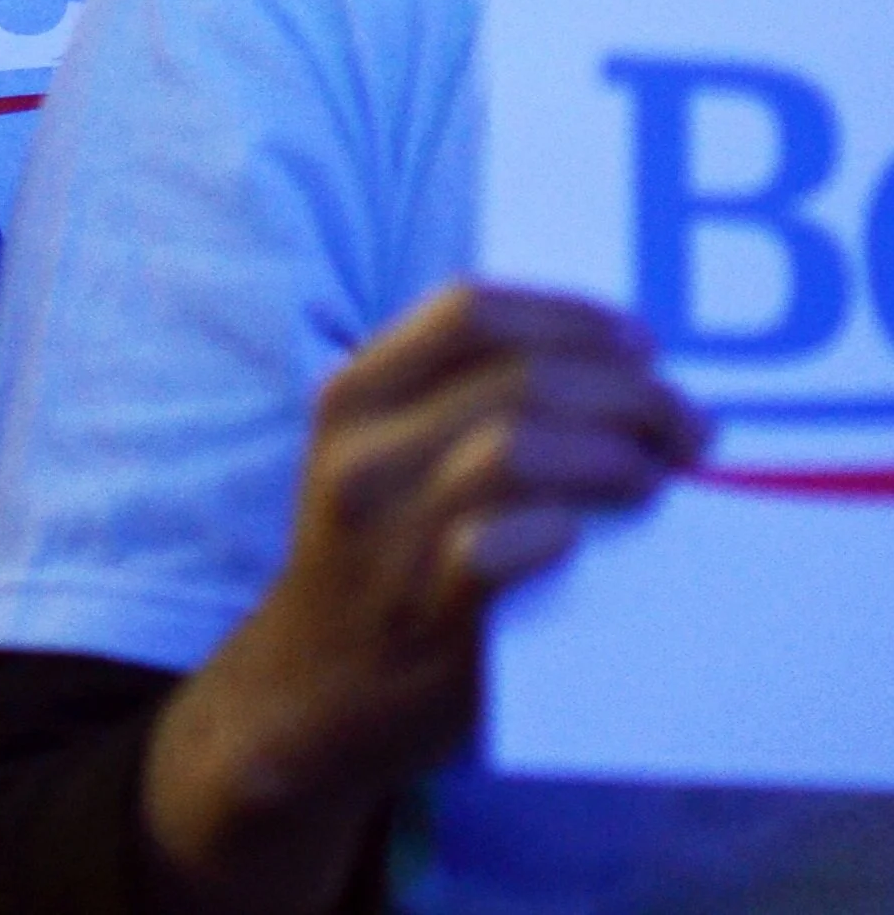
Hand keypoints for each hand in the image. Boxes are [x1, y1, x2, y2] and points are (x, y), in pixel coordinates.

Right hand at [143, 284, 703, 914]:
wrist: (314, 690)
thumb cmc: (377, 558)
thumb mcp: (382, 456)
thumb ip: (458, 403)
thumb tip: (607, 366)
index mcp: (358, 392)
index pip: (473, 310)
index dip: (571, 316)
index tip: (641, 343)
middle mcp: (365, 450)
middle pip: (519, 376)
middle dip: (627, 391)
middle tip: (686, 424)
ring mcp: (393, 532)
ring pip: (517, 447)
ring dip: (613, 453)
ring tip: (656, 476)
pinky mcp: (427, 611)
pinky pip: (500, 549)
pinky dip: (556, 530)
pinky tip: (586, 536)